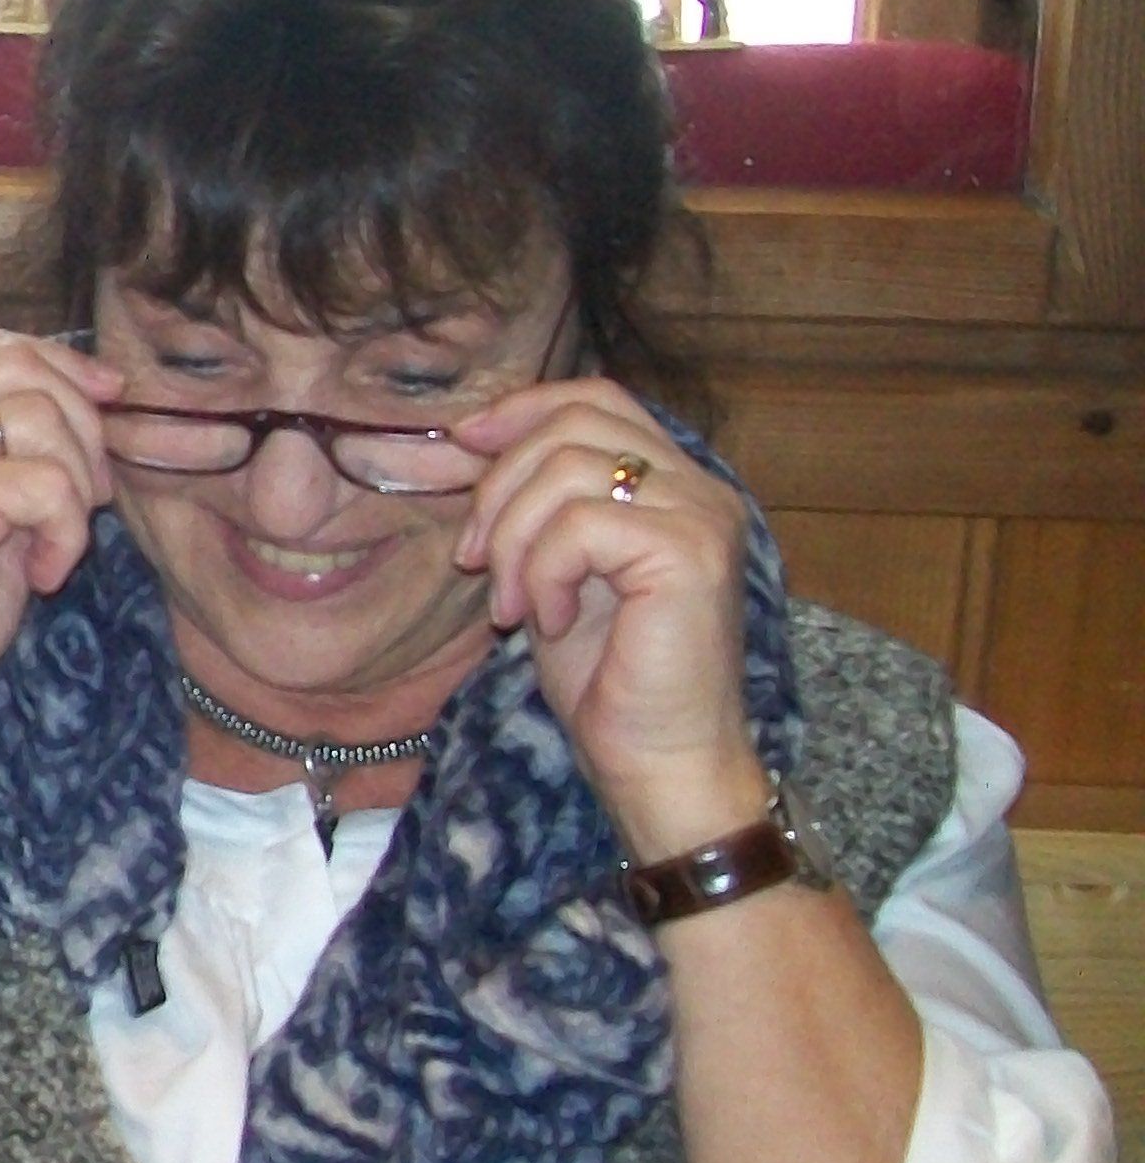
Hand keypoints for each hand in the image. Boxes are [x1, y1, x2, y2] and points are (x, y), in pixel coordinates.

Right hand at [0, 325, 122, 785]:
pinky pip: (47, 482)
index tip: (103, 400)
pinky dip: (67, 531)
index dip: (54, 361)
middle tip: (89, 495)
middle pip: (16, 363)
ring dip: (76, 483)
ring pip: (38, 416)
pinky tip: (44, 576)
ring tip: (56, 544)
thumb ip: (9, 450)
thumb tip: (95, 392)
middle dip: (81, 421)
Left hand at [450, 380, 767, 858]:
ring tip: (513, 607)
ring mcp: (701, 517)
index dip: (523, 408)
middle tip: (475, 561)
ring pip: (568, 471)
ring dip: (513, 540)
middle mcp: (699, 489)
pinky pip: (579, 526)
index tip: (462, 442)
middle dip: (500, 486)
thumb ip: (536, 508)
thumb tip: (473, 440)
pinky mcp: (689, 553)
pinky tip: (549, 622)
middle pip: (574, 424)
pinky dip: (542, 573)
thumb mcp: (554, 572)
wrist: (658, 762)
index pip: (596, 400)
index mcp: (673, 486)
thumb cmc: (608, 681)